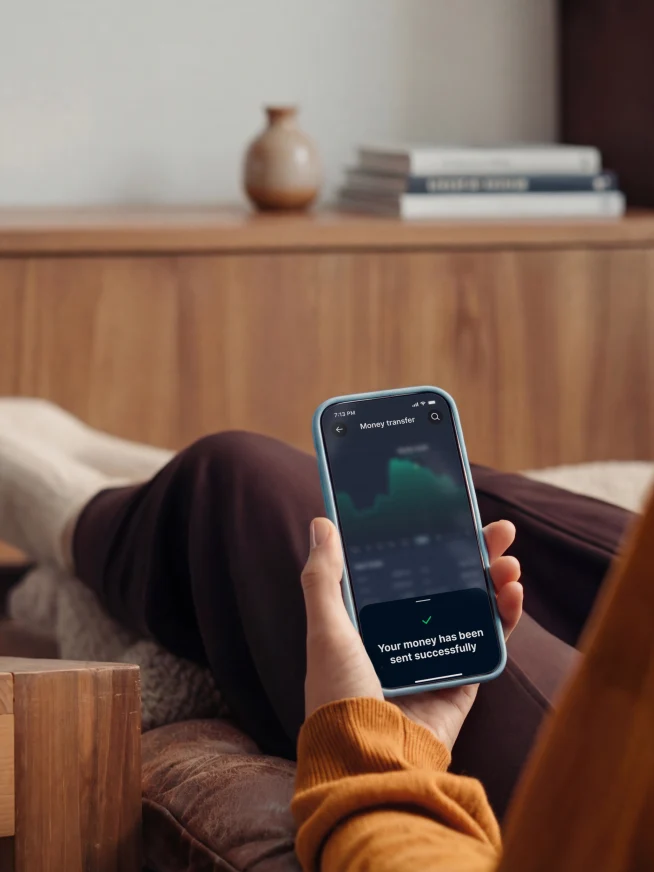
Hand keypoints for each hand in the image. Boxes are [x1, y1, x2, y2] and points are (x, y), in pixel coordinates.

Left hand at [301, 517, 521, 751]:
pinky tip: (513, 596)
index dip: (427, 543)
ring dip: (494, 581)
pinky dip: (505, 619)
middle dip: (473, 555)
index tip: (448, 515)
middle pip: (446, 584)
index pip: (404, 571)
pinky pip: (487, 644)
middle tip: (496, 530)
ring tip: (509, 560)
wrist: (369, 761)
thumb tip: (321, 523)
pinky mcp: (460, 683)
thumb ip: (323, 578)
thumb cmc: (339, 695)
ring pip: (471, 609)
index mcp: (370, 622)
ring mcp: (435, 658)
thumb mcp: (325, 630)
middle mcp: (404, 636)